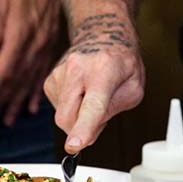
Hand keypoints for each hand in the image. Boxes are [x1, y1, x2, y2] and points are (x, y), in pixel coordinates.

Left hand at [0, 0, 60, 125]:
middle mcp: (36, 41)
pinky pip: (45, 70)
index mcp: (21, 32)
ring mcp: (46, 41)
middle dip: (3, 101)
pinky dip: (37, 89)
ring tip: (9, 119)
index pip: (4, 70)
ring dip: (19, 101)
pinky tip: (33, 105)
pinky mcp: (52, 38)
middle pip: (17, 80)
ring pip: (31, 79)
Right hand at [44, 15, 144, 152]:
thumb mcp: (133, 89)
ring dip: (77, 117)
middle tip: (99, 119)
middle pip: (68, 117)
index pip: (92, 105)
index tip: (74, 145)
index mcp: (104, 69)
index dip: (83, 128)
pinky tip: (81, 94)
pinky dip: (71, 109)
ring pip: (62, 115)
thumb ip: (112, 111)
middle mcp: (77, 68)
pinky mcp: (49, 80)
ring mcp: (59, 73)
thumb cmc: (121, 63)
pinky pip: (57, 109)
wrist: (103, 36)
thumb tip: (88, 133)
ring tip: (92, 97)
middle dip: (80, 130)